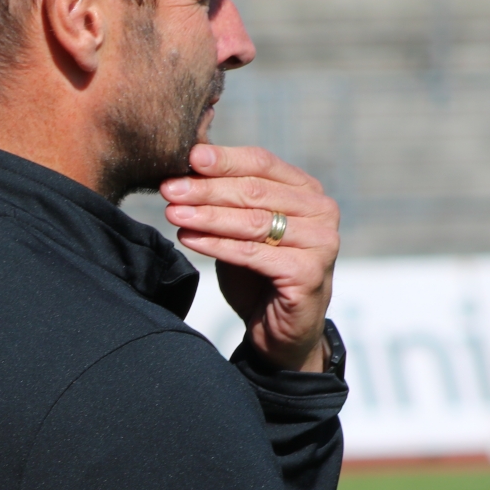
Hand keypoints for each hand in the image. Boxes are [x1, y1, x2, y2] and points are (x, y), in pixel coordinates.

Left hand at [160, 145, 339, 372]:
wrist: (281, 331)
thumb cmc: (259, 273)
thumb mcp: (242, 227)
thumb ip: (227, 197)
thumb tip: (187, 165)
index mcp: (307, 190)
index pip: (262, 163)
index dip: (224, 159)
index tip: (188, 157)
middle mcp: (321, 211)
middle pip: (255, 191)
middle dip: (206, 189)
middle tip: (169, 189)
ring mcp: (320, 242)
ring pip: (253, 221)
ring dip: (207, 216)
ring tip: (172, 212)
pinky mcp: (309, 273)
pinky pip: (253, 253)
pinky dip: (217, 245)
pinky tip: (189, 238)